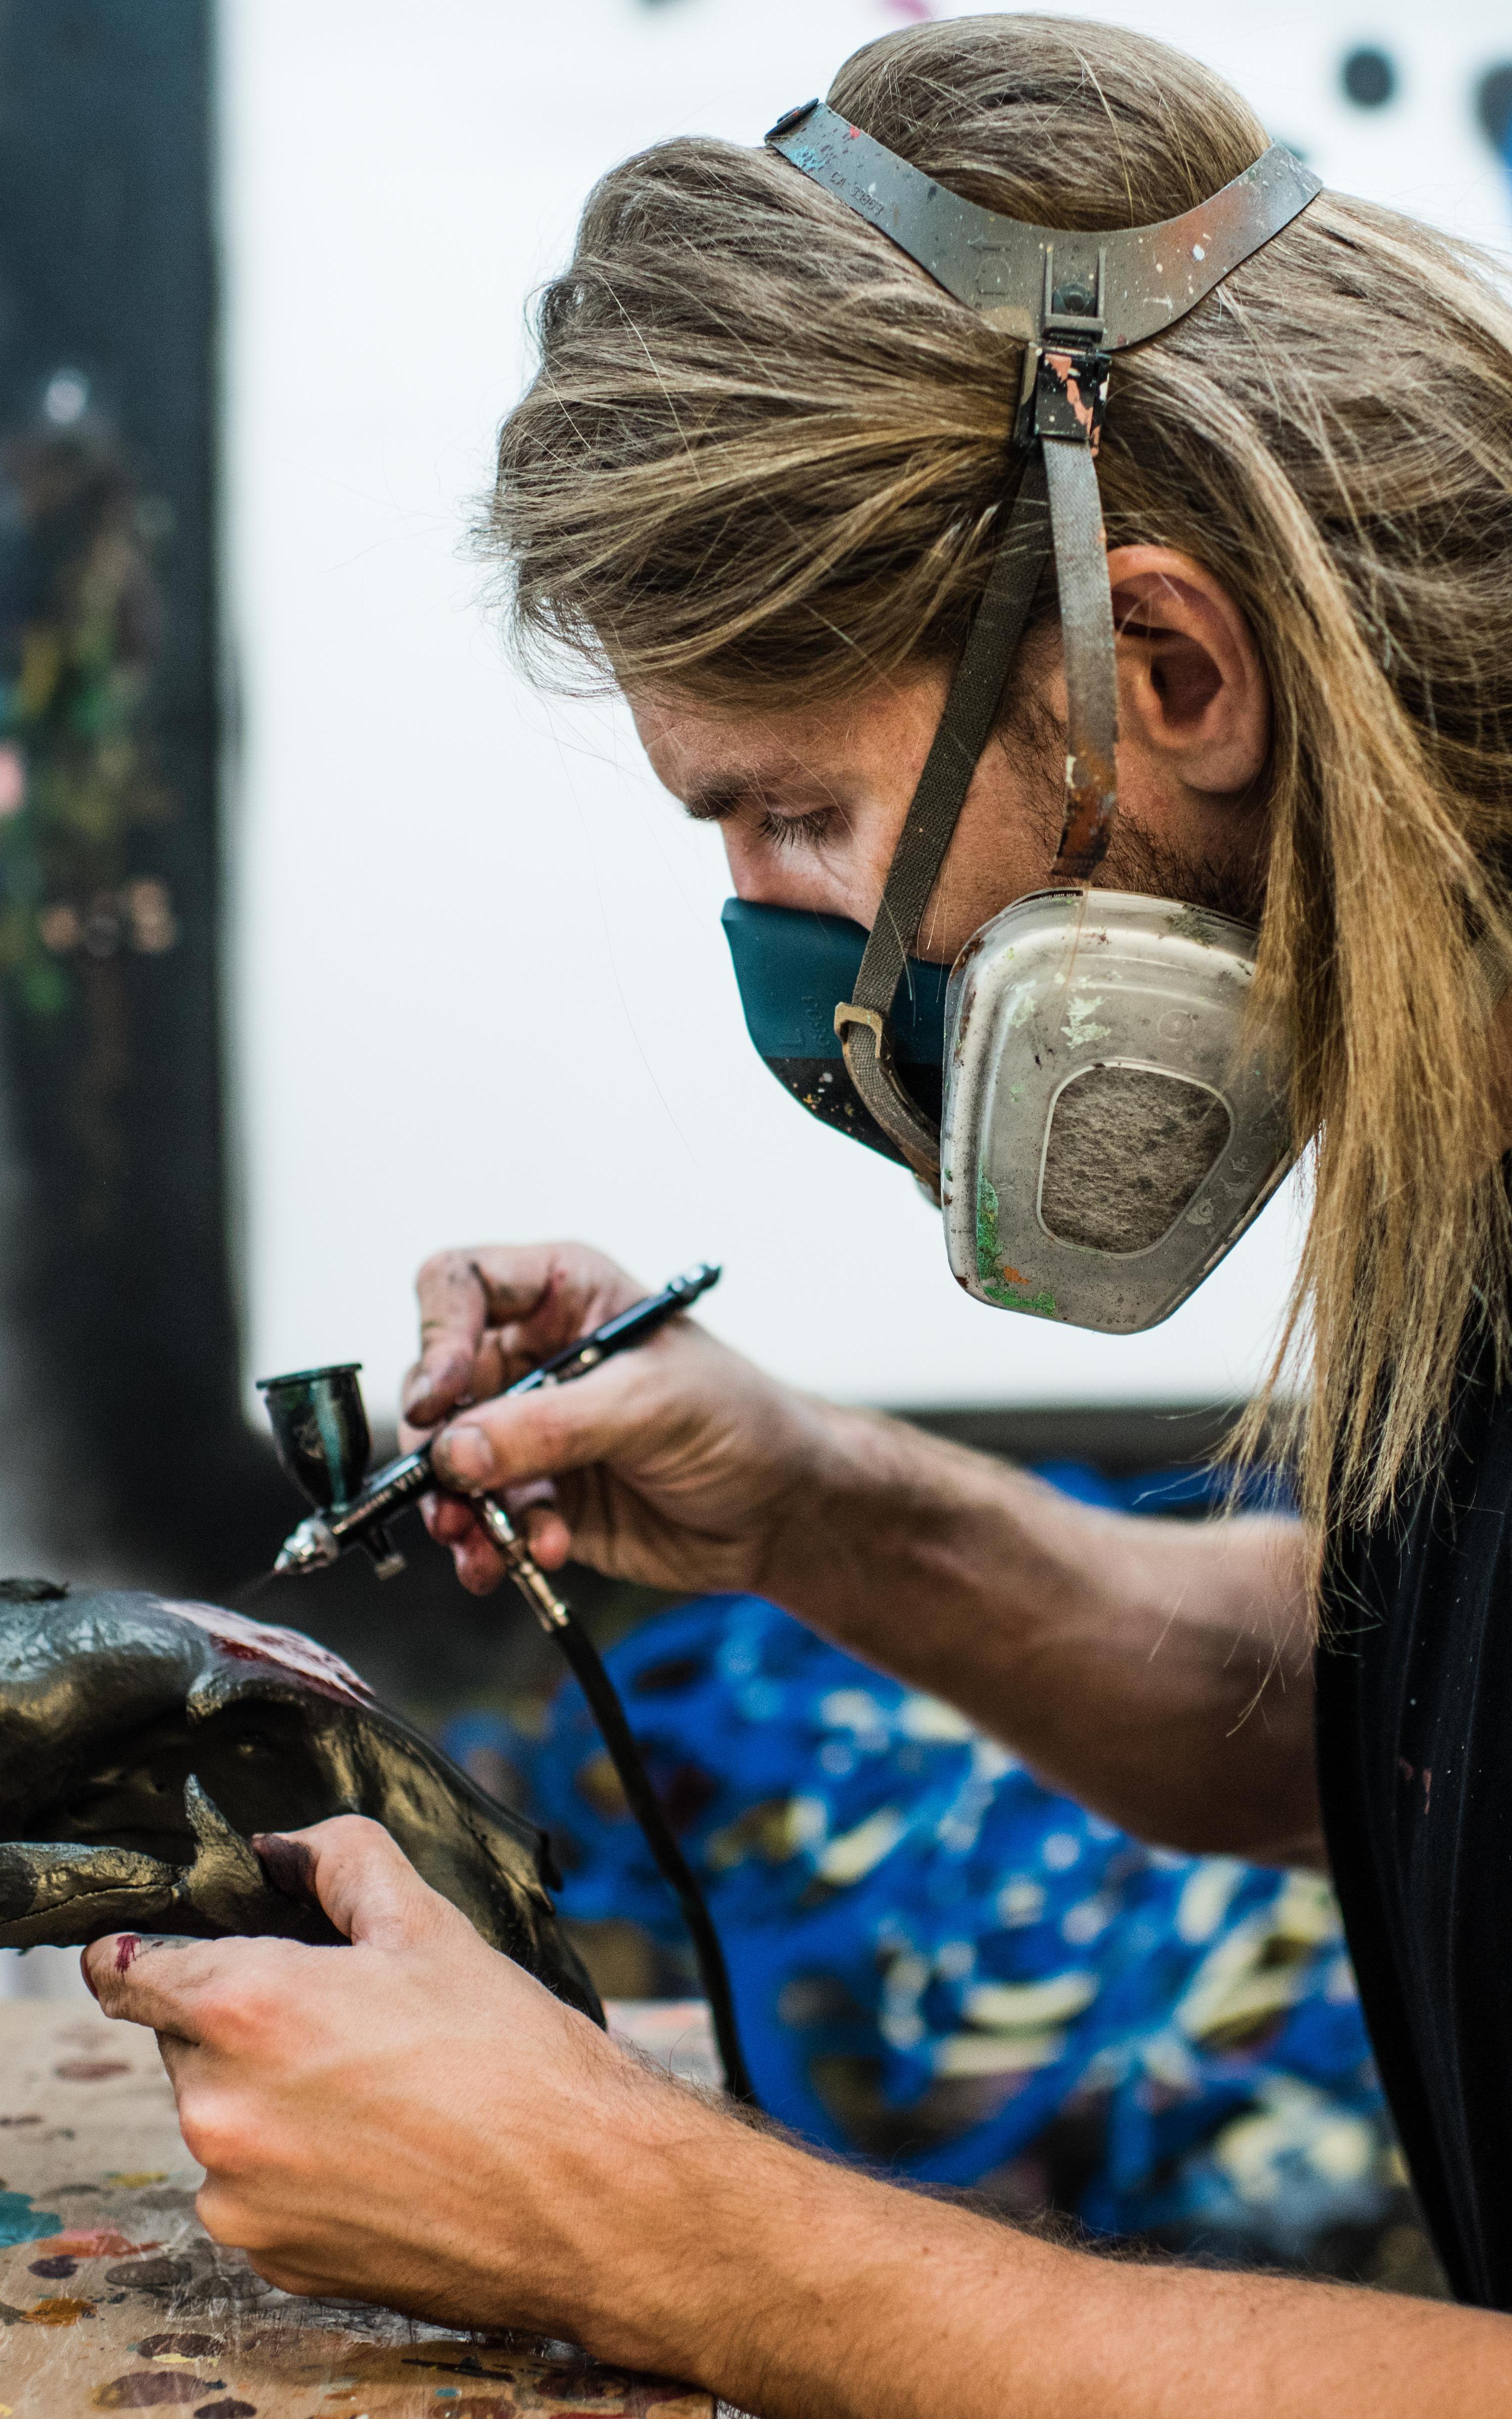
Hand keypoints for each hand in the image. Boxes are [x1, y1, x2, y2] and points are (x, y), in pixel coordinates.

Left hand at [80, 1816, 720, 2342]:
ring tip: (382, 2092)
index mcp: (246, 2008)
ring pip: (224, 2117)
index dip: (148, 1950)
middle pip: (188, 2041)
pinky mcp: (272, 2258)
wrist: (584, 2195)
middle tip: (349, 2019)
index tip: (176, 1950)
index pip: (123, 1970)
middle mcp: (219, 2109)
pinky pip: (255, 2189)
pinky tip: (383, 2152)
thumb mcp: (427, 1923)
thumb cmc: (512, 2055)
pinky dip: (299, 2166)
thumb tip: (283, 1847)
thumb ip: (339, 1859)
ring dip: (274, 2096)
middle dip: (247, 2022)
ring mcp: (239, 2196)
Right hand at [400, 1241, 838, 1596]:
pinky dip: (493, 1544)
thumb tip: (454, 1450)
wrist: (785, 1512)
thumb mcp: (651, 1407)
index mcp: (564, 1295)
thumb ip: (550, 1426)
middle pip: (439, 1384)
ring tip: (480, 1546)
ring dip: (456, 1508)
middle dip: (438, 1446)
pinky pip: (485, 1516)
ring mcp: (531, 1428)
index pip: (460, 1286)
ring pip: (450, 1461)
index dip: (436, 1337)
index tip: (439, 1400)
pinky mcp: (540, 1494)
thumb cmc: (740, 1423)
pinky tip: (529, 1560)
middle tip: (452, 1497)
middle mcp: (536, 1355)